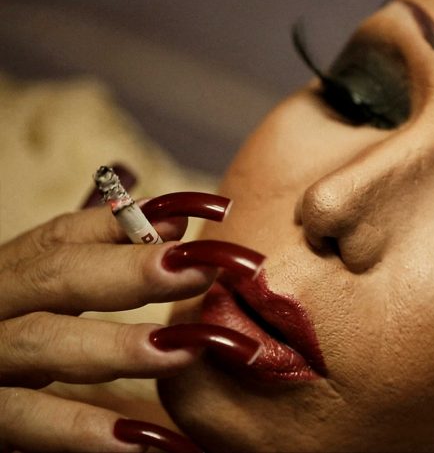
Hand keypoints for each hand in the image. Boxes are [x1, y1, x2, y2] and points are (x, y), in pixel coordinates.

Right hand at [0, 189, 262, 452]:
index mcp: (14, 270)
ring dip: (118, 347)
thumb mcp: (52, 298)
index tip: (197, 217)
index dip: (131, 224)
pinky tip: (138, 438)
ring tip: (184, 351)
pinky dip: (80, 429)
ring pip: (42, 343)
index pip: (68, 234)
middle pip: (57, 275)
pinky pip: (24, 418)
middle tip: (201, 270)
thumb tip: (178, 223)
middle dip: (133, 272)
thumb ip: (108, 258)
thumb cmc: (17, 339)